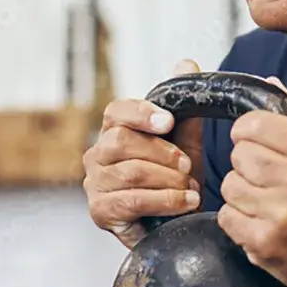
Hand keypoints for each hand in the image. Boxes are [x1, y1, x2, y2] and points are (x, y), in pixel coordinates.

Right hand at [83, 59, 206, 247]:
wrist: (176, 223)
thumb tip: (186, 63)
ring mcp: (95, 183)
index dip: (141, 113)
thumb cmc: (175, 181)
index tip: (167, 122)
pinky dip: (164, 200)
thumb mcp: (185, 143)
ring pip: (130, 171)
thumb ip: (185, 108)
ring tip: (191, 189)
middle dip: (162, 153)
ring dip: (168, 180)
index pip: (116, 111)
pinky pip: (131, 200)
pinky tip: (185, 203)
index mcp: (114, 130)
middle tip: (188, 166)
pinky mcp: (100, 211)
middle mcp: (97, 154)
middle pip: (121, 141)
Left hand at [216, 77, 286, 286]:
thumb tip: (268, 83)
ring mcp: (281, 215)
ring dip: (241, 192)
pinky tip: (259, 222)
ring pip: (229, 185)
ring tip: (263, 201)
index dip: (246, 130)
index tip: (251, 140)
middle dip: (245, 163)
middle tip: (262, 176)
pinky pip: (227, 217)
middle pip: (239, 155)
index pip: (257, 125)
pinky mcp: (265, 244)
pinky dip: (238, 219)